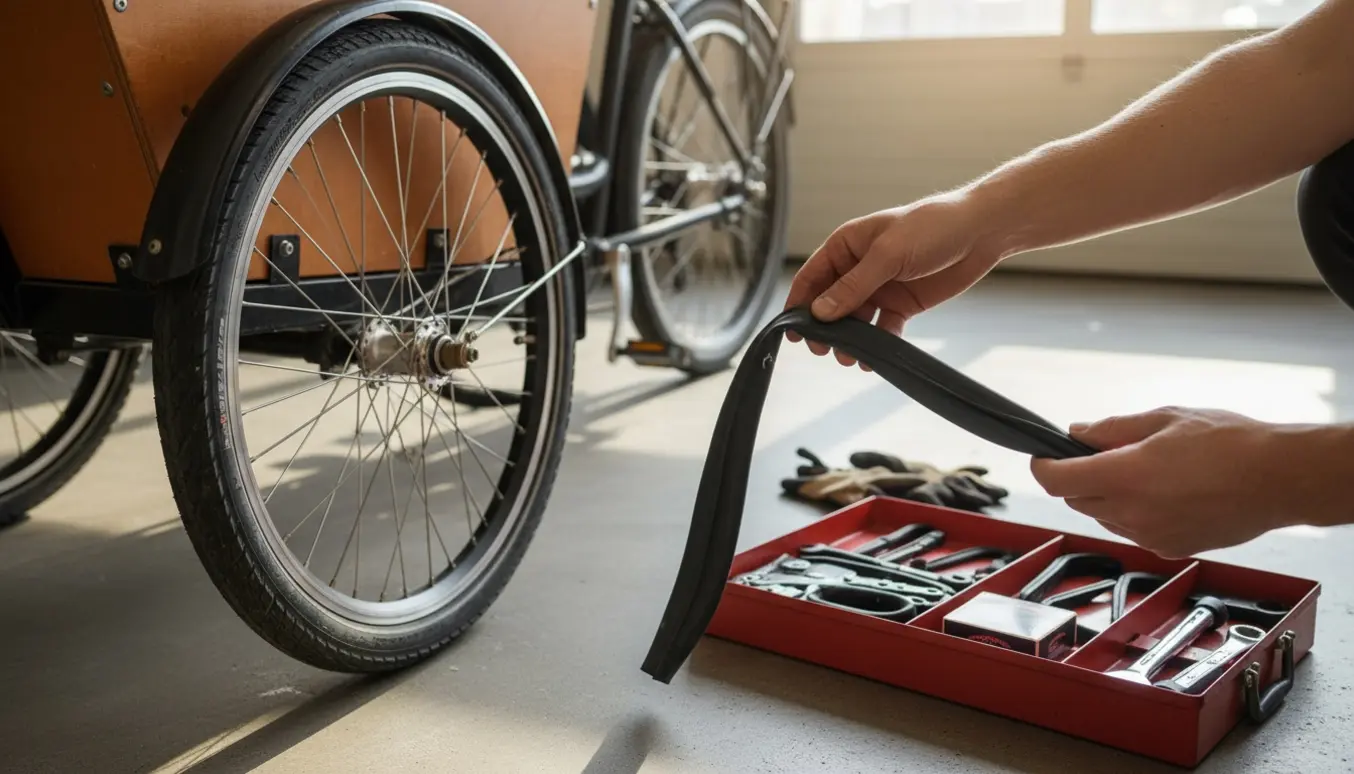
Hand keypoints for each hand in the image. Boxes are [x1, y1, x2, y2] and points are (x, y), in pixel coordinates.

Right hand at [783, 193, 1003, 368]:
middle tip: (823, 350)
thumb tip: (820, 312)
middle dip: (825, 327)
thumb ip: (853, 286)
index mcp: (847, 245)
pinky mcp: (901, 304)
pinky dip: (878, 343)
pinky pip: (882, 328)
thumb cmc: (932, 227)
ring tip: (850, 358)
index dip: (800, 302)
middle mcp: (859, 267)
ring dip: (850, 340)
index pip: (812, 277)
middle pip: (830, 303)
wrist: (980, 233)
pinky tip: (876, 358)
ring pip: (854, 320)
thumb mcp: (887, 255)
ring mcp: (880, 287)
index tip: (794, 330)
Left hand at [1029, 406, 1350, 557]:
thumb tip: (1078, 433)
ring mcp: (1150, 536)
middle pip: (1076, 500)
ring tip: (1145, 471)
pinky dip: (1134, 513)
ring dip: (1107, 496)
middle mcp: (1131, 512)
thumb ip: (1111, 430)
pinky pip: (1134, 531)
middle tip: (1101, 455)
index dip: (1042, 467)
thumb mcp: (1164, 419)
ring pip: (1104, 517)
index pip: (1057, 481)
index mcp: (1124, 477)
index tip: (1042, 457)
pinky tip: (1165, 493)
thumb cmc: (1230, 443)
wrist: (1279, 479)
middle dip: (1078, 478)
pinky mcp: (1170, 549)